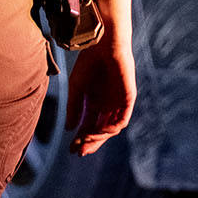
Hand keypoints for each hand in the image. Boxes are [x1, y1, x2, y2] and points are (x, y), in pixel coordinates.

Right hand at [65, 38, 135, 154]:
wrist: (102, 45)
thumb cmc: (89, 63)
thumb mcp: (76, 89)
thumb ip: (74, 109)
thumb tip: (69, 130)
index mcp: (96, 104)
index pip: (89, 127)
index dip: (81, 139)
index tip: (71, 149)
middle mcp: (108, 106)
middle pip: (101, 131)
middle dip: (90, 142)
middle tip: (79, 152)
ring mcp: (119, 103)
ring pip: (111, 128)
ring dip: (98, 137)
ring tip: (85, 142)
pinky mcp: (128, 98)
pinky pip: (121, 119)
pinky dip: (110, 128)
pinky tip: (98, 131)